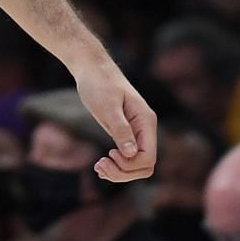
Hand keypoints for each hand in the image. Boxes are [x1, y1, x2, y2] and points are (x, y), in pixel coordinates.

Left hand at [72, 57, 156, 182]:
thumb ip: (120, 129)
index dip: (129, 165)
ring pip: (137, 164)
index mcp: (146, 122)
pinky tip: (101, 164)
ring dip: (120, 172)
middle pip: (145, 165)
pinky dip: (117, 166)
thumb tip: (131, 153)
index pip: (148, 157)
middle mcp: (145, 129)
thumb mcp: (107, 106)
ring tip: (99, 167)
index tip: (108, 154)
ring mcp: (136, 132)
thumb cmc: (98, 83)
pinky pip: (128, 157)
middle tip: (99, 166)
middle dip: (124, 172)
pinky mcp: (126, 133)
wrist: (91, 68)